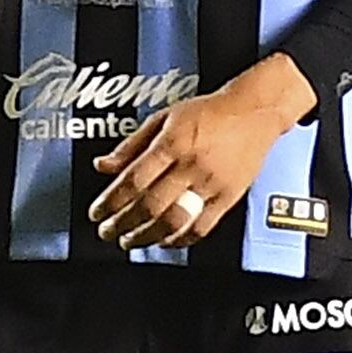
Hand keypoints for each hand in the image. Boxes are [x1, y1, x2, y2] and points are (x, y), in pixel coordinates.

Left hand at [88, 58, 314, 248]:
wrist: (255, 111)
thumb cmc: (209, 112)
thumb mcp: (163, 118)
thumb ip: (131, 145)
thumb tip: (102, 165)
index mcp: (172, 142)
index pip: (133, 180)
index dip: (111, 201)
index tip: (96, 213)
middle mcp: (192, 164)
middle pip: (150, 205)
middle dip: (123, 224)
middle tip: (107, 232)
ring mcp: (212, 183)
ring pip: (175, 220)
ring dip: (147, 236)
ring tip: (130, 241)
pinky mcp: (229, 197)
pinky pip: (202, 226)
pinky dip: (180, 239)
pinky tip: (165, 241)